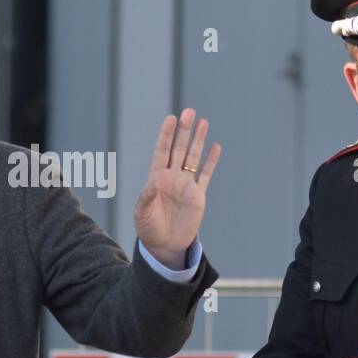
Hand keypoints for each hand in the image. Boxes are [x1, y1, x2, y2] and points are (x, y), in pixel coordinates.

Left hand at [134, 109, 221, 267]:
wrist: (164, 245)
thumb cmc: (149, 229)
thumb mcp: (142, 214)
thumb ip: (146, 198)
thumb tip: (152, 184)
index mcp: (156, 178)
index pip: (162, 151)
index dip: (166, 135)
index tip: (170, 118)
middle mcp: (172, 177)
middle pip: (179, 149)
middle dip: (184, 131)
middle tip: (189, 112)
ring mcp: (186, 185)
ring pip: (193, 158)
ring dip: (198, 140)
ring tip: (204, 122)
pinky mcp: (198, 196)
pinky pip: (206, 175)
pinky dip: (211, 162)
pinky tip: (216, 147)